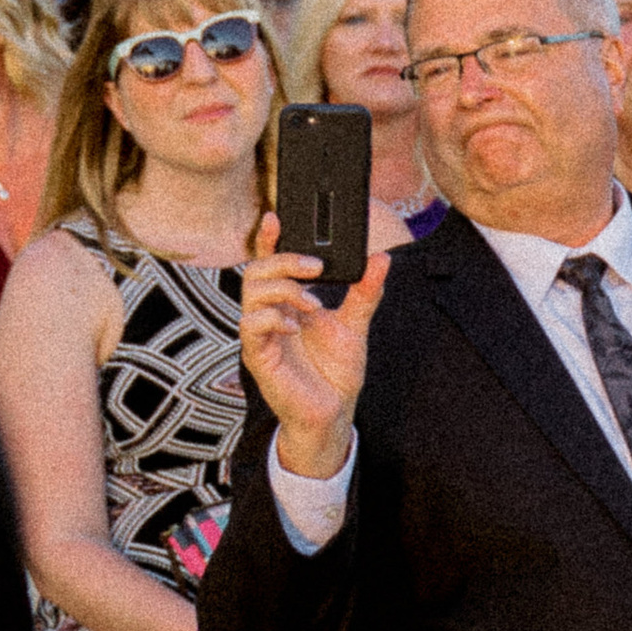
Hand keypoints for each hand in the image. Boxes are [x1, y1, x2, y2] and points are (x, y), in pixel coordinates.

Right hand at [240, 211, 387, 477]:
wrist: (333, 413)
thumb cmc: (335, 372)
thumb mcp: (355, 325)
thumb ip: (365, 292)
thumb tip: (380, 259)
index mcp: (288, 303)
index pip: (271, 263)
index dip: (269, 240)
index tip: (276, 217)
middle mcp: (270, 314)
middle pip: (257, 271)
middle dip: (284, 260)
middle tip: (316, 267)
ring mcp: (262, 336)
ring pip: (251, 293)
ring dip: (283, 289)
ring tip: (312, 303)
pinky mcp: (258, 357)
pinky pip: (250, 327)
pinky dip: (272, 319)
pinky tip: (295, 326)